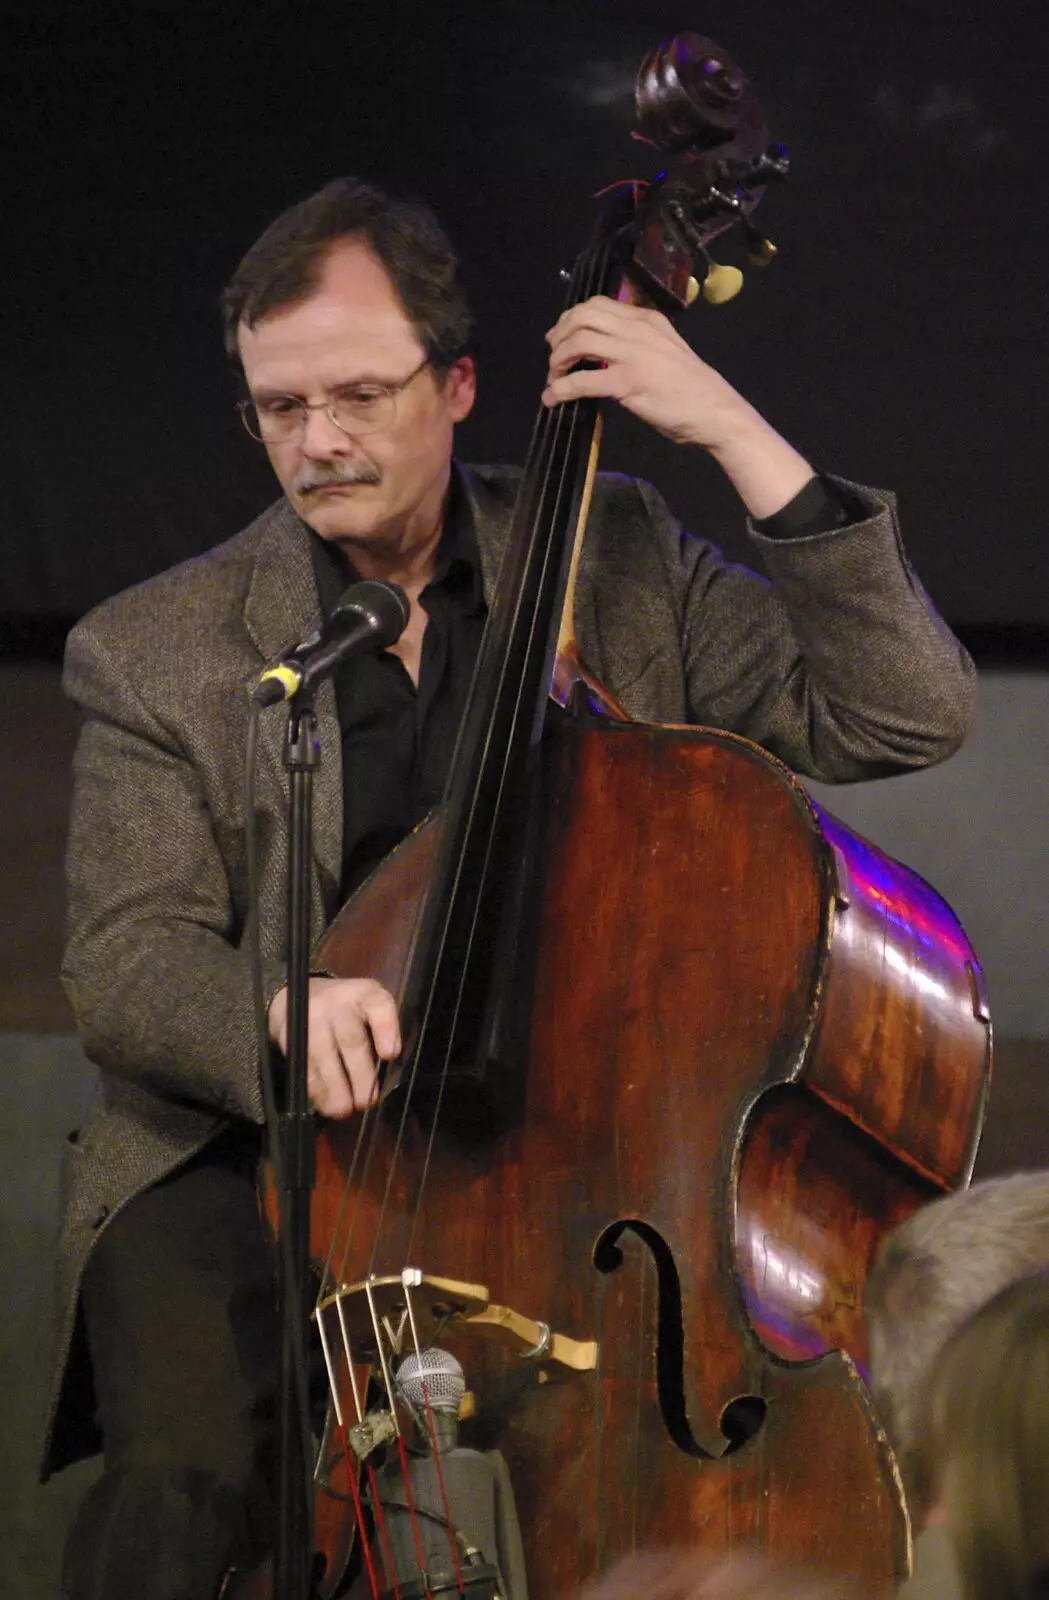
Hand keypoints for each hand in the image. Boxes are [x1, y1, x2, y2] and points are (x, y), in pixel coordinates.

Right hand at [267, 976, 400, 1118]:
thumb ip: (381, 1032)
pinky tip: (326, 1105)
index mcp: (366, 994)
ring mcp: (313, 1017)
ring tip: (344, 1109)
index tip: (390, 1055)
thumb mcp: (369, 1008)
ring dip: (334, 1085)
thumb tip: (390, 1074)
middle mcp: (339, 1002)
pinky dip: (316, 1088)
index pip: (379, 1005)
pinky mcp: (292, 1034)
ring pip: (323, 1053)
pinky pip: (304, 1063)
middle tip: (367, 1101)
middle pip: (351, 1038)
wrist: (298, 995)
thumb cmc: (347, 1010)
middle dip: (360, 1073)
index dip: (386, 1029)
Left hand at [543, 295, 813, 518]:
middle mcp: (638, 329)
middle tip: (553, 356)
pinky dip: (560, 389)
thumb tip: (606, 351)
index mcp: (646, 320)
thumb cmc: (691, 387)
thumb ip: (638, 344)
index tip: (561, 335)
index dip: (572, 318)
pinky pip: (582, 381)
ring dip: (558, 360)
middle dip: (560, 334)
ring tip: (554, 377)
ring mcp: (632, 354)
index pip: (599, 304)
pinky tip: (553, 398)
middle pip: (583, 316)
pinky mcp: (627, 382)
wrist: (714, 410)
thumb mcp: (666, 350)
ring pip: (579, 341)